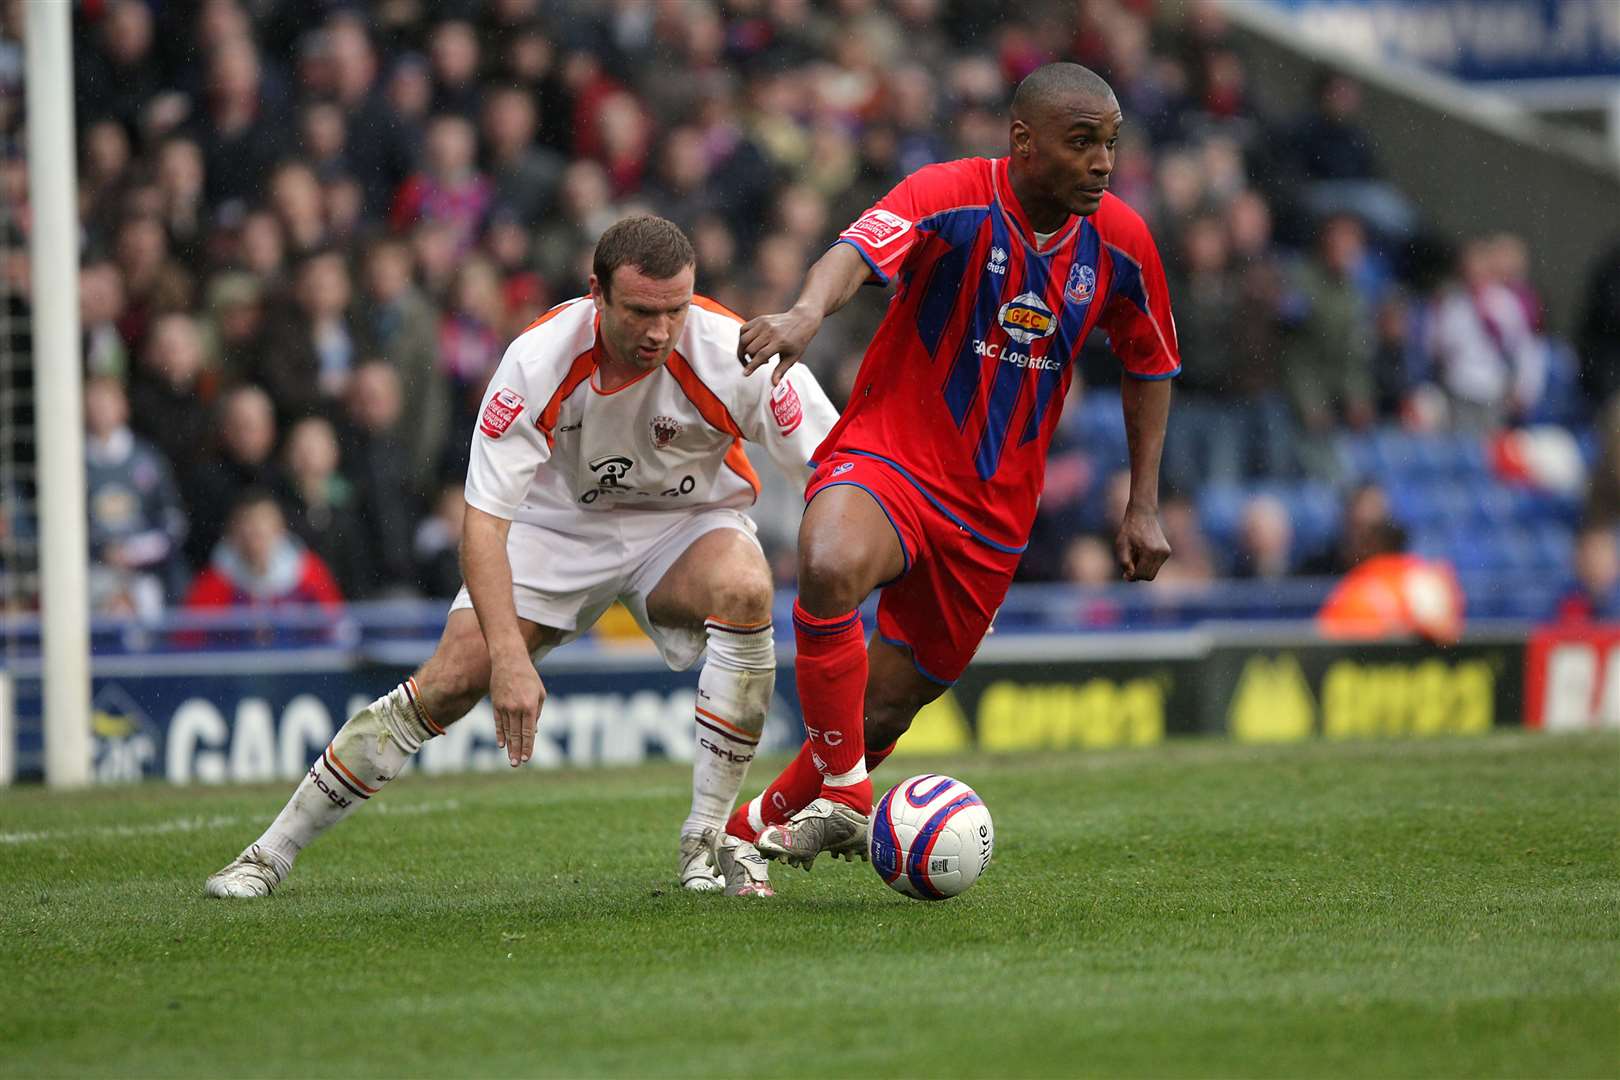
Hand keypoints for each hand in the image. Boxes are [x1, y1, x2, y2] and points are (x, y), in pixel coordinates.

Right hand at [489, 650, 543, 766]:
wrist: (509, 660)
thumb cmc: (529, 677)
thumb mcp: (540, 693)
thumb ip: (538, 713)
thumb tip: (535, 731)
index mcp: (530, 706)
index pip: (528, 731)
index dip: (528, 746)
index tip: (527, 759)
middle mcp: (516, 708)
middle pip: (516, 735)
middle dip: (517, 751)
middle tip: (516, 765)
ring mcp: (504, 707)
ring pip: (506, 731)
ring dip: (509, 747)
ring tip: (511, 760)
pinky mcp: (495, 704)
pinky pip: (498, 723)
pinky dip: (500, 735)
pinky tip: (501, 745)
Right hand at [738, 304, 822, 384]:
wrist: (802, 320)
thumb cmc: (798, 341)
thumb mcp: (792, 358)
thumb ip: (781, 371)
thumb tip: (774, 385)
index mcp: (780, 342)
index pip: (761, 355)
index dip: (752, 366)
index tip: (745, 374)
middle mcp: (770, 332)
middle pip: (750, 348)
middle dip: (749, 359)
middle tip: (758, 362)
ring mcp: (764, 324)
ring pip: (744, 339)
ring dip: (743, 350)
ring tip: (753, 354)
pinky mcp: (759, 319)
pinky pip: (743, 329)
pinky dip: (742, 339)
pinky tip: (750, 344)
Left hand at [1115, 504, 1170, 581]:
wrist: (1143, 514)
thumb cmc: (1129, 529)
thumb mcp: (1121, 545)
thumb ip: (1124, 562)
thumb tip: (1131, 577)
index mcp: (1149, 551)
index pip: (1142, 574)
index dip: (1132, 577)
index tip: (1124, 574)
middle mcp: (1161, 553)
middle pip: (1149, 576)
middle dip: (1138, 575)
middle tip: (1128, 568)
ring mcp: (1166, 552)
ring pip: (1153, 572)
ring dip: (1143, 569)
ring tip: (1134, 556)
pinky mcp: (1167, 552)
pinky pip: (1156, 566)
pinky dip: (1148, 564)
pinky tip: (1141, 553)